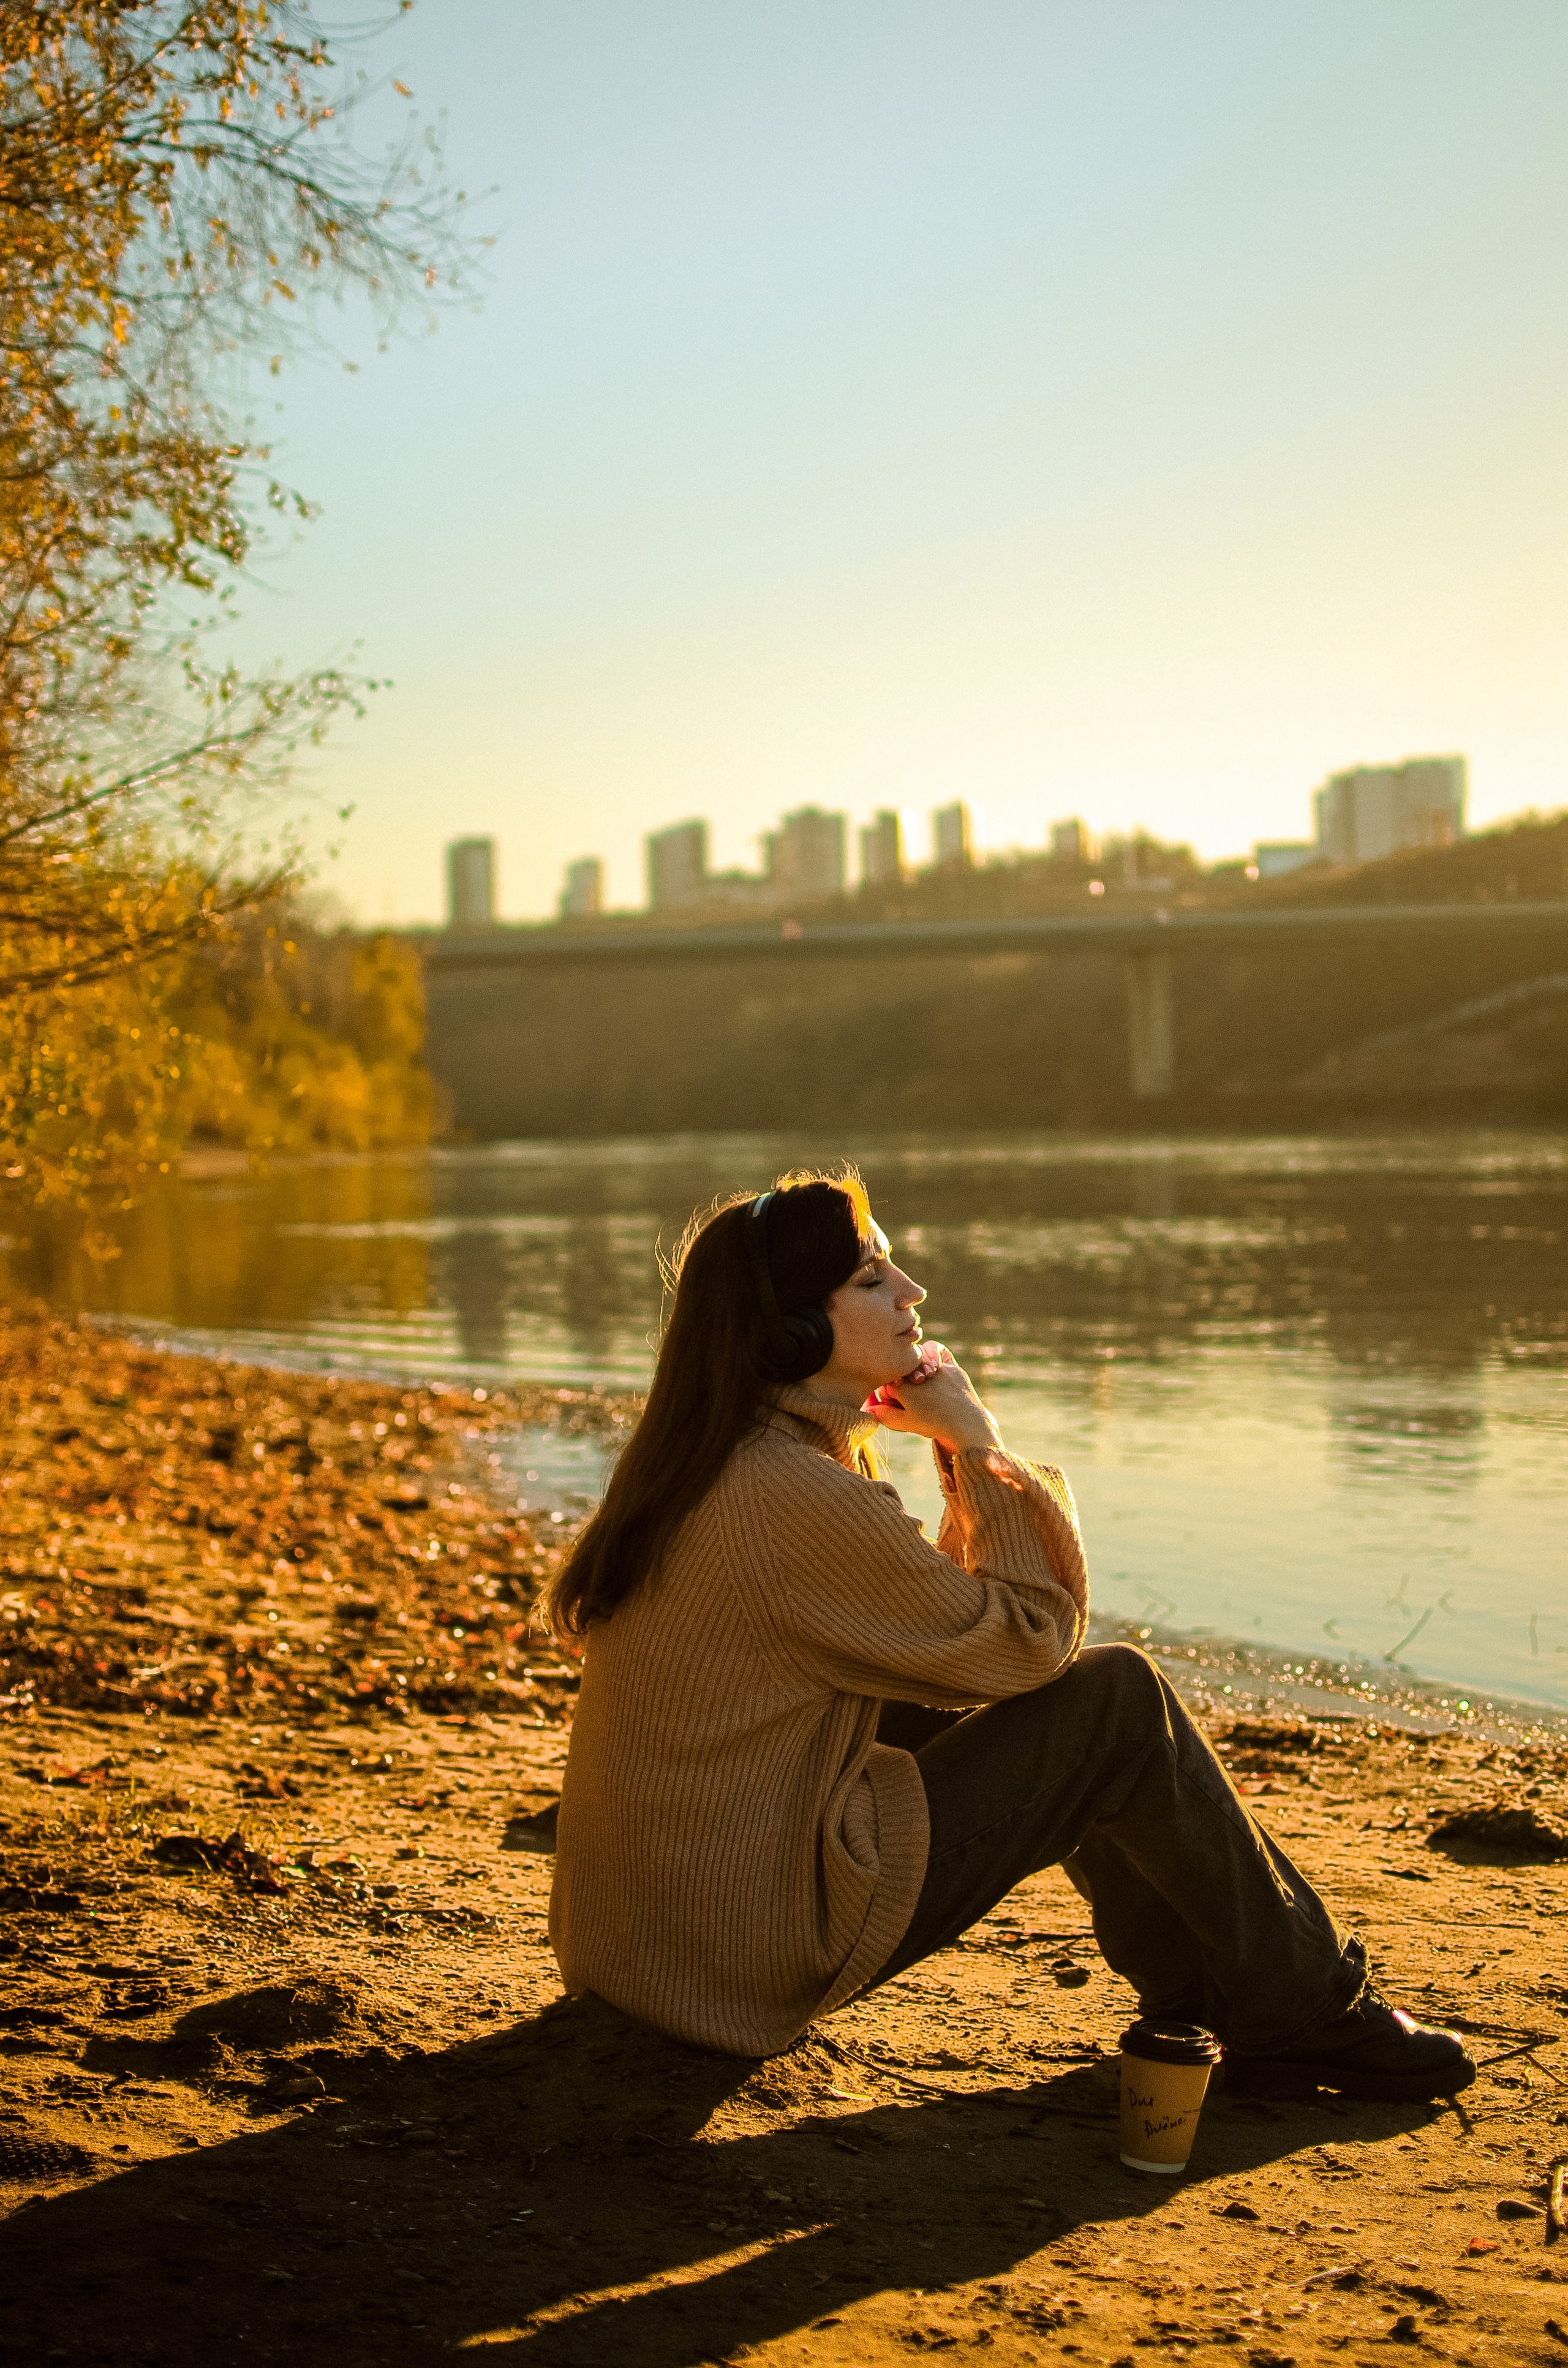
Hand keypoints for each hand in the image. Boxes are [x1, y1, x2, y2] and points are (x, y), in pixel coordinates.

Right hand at [864, 1343, 1002, 1455]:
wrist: (966, 1423)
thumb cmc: (934, 1423)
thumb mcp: (905, 1422)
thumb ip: (884, 1415)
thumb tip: (868, 1410)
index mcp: (902, 1385)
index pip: (887, 1381)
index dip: (889, 1392)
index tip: (895, 1402)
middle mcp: (917, 1371)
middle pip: (903, 1368)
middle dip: (903, 1379)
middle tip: (911, 1394)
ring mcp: (936, 1366)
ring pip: (920, 1355)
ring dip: (919, 1365)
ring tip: (923, 1380)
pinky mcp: (952, 1366)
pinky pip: (940, 1354)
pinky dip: (936, 1360)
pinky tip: (936, 1370)